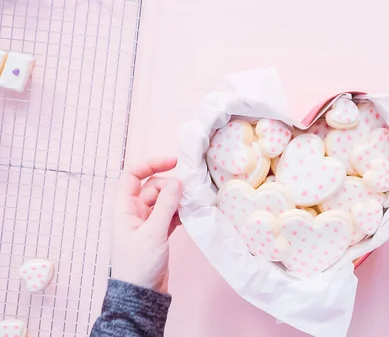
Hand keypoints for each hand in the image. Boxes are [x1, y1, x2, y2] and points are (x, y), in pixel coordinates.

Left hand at [111, 157, 182, 292]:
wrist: (141, 294)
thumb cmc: (139, 264)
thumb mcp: (153, 233)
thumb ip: (165, 206)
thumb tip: (177, 182)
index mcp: (124, 208)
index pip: (133, 175)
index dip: (151, 164)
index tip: (173, 162)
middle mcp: (134, 212)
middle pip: (153, 187)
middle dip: (170, 186)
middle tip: (187, 194)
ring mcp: (146, 222)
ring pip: (164, 201)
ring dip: (177, 200)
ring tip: (192, 204)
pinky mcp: (158, 233)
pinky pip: (170, 214)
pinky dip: (180, 212)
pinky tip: (191, 215)